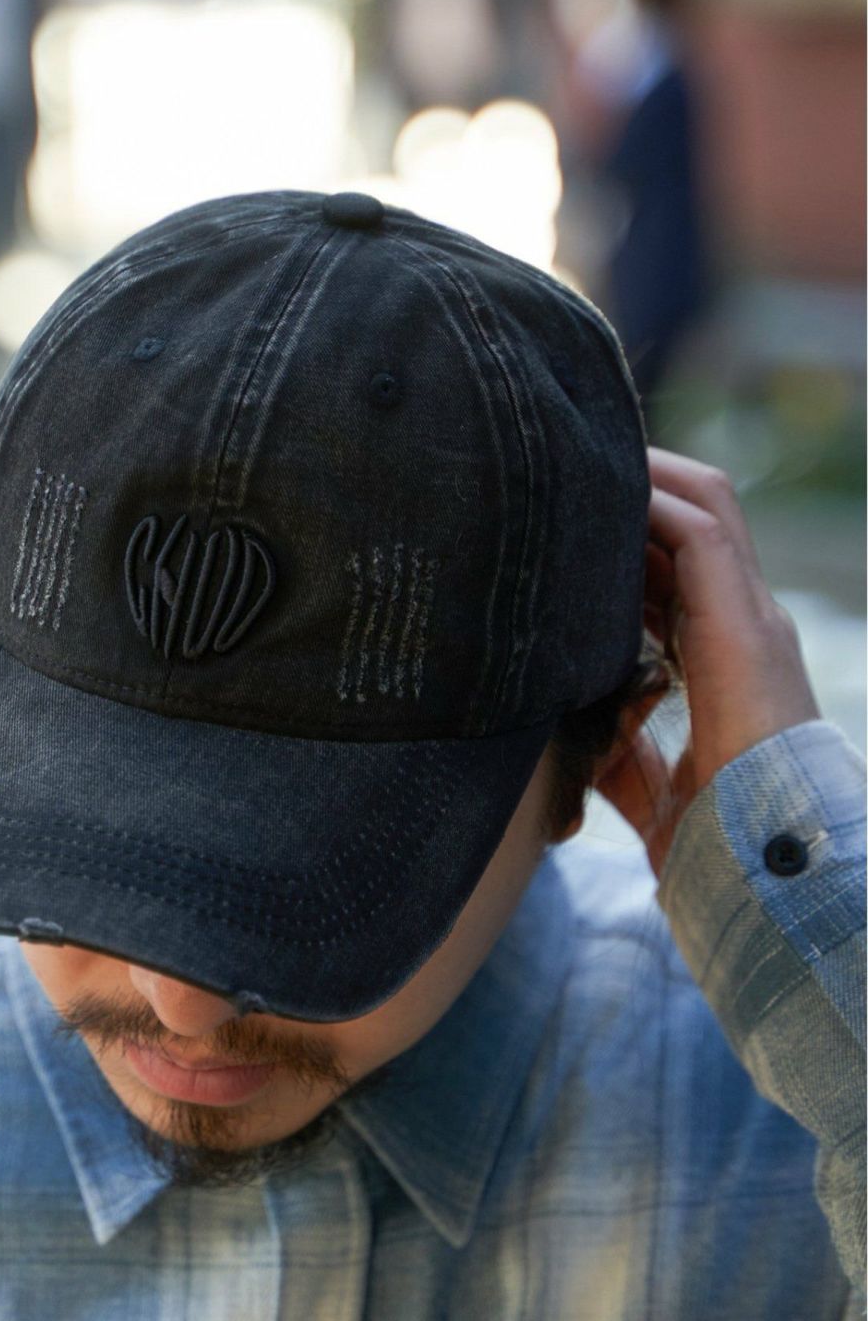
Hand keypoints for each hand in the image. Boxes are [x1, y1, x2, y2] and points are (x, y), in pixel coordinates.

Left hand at [594, 445, 822, 876]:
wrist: (761, 864)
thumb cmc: (710, 832)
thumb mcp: (641, 777)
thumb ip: (614, 745)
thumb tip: (559, 732)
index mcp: (724, 653)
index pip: (680, 564)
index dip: (629, 532)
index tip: (570, 518)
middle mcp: (742, 621)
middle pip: (695, 519)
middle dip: (638, 485)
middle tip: (569, 466)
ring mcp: (751, 616)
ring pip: (704, 507)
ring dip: (645, 476)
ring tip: (581, 456)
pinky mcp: (746, 622)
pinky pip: (701, 533)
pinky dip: (656, 501)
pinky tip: (606, 489)